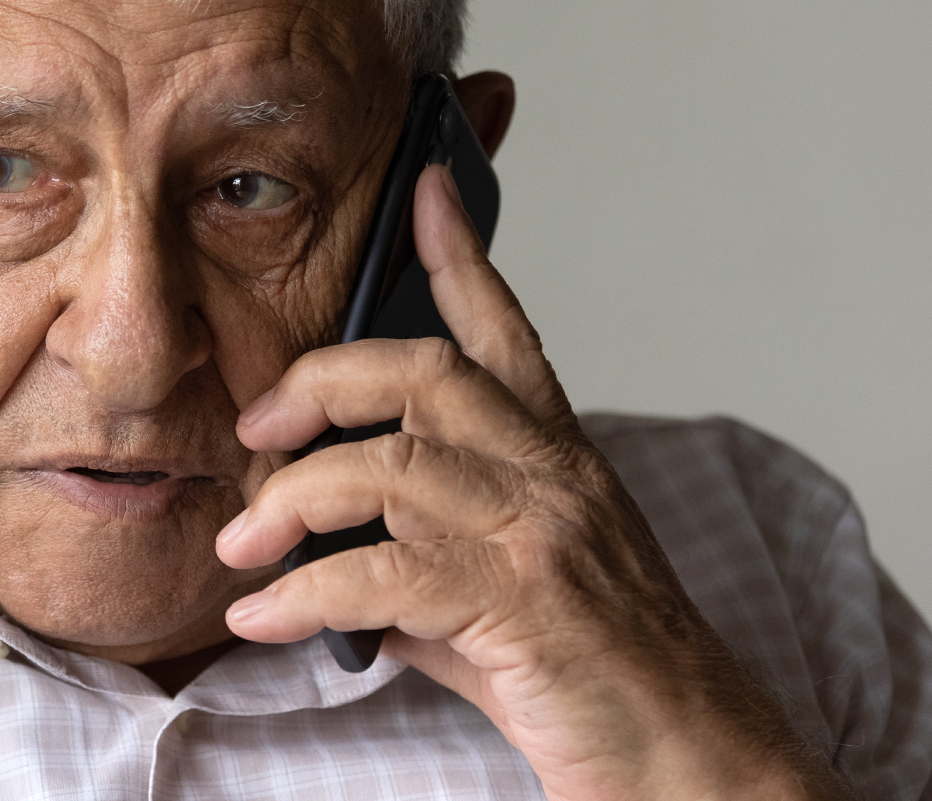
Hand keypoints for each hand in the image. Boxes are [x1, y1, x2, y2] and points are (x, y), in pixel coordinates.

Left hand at [215, 164, 853, 800]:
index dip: (462, 256)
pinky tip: (260, 620)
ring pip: (388, 466)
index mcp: (562, 463)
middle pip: (423, 372)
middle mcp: (556, 479)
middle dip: (319, 385)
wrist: (692, 767)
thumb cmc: (602, 687)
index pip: (506, 334)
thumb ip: (430, 566)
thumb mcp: (510, 605)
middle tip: (255, 433)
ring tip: (238, 547)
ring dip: (289, 504)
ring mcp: (541, 534)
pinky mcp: (522, 604)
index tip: (425, 189)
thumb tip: (338, 567)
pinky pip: (379, 576)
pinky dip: (301, 597)